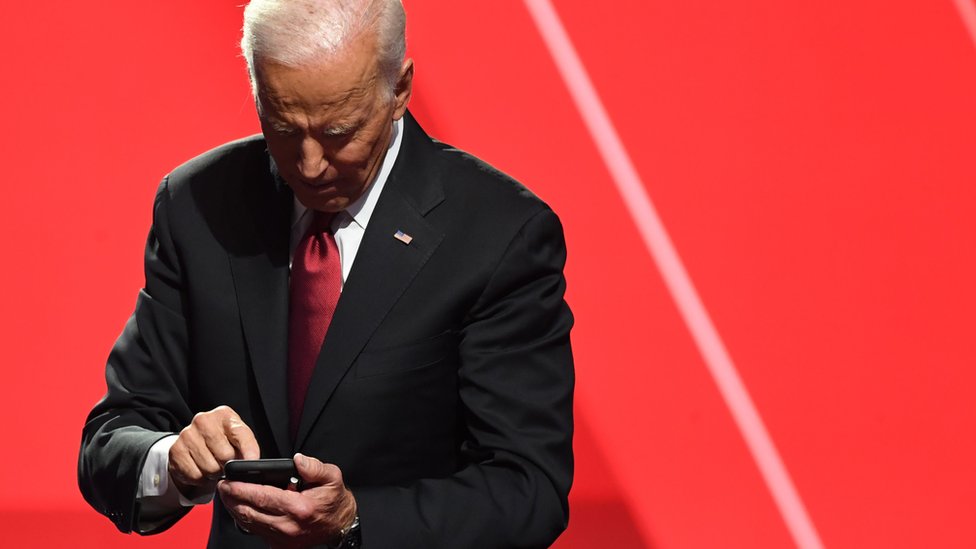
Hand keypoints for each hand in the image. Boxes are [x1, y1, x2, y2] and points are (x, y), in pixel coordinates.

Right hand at [169, 405, 259, 498]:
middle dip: (228, 465)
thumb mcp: (238, 438)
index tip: (251, 462)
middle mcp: (204, 420)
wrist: (195, 443)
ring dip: (214, 473)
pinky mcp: (175, 450)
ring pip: (210, 468)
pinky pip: (195, 475)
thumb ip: (247, 447)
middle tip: (225, 463)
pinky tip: (201, 468)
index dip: (249, 452)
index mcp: (224, 415)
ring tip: (213, 465)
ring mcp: (187, 434)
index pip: (241, 434)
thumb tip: (251, 462)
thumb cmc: (222, 441)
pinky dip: (200, 478)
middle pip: (225, 455)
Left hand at [218, 453, 357, 547]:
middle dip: (231, 499)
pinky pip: (256, 532)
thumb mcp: (332, 476)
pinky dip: (246, 520)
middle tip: (223, 487)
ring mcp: (283, 538)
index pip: (261, 496)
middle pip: (248, 512)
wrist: (340, 525)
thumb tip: (297, 460)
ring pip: (249, 524)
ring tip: (229, 496)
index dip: (240, 489)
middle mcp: (288, 525)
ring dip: (236, 510)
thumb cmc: (334, 500)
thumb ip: (313, 467)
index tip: (228, 482)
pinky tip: (242, 509)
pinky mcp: (280, 545)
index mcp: (299, 507)